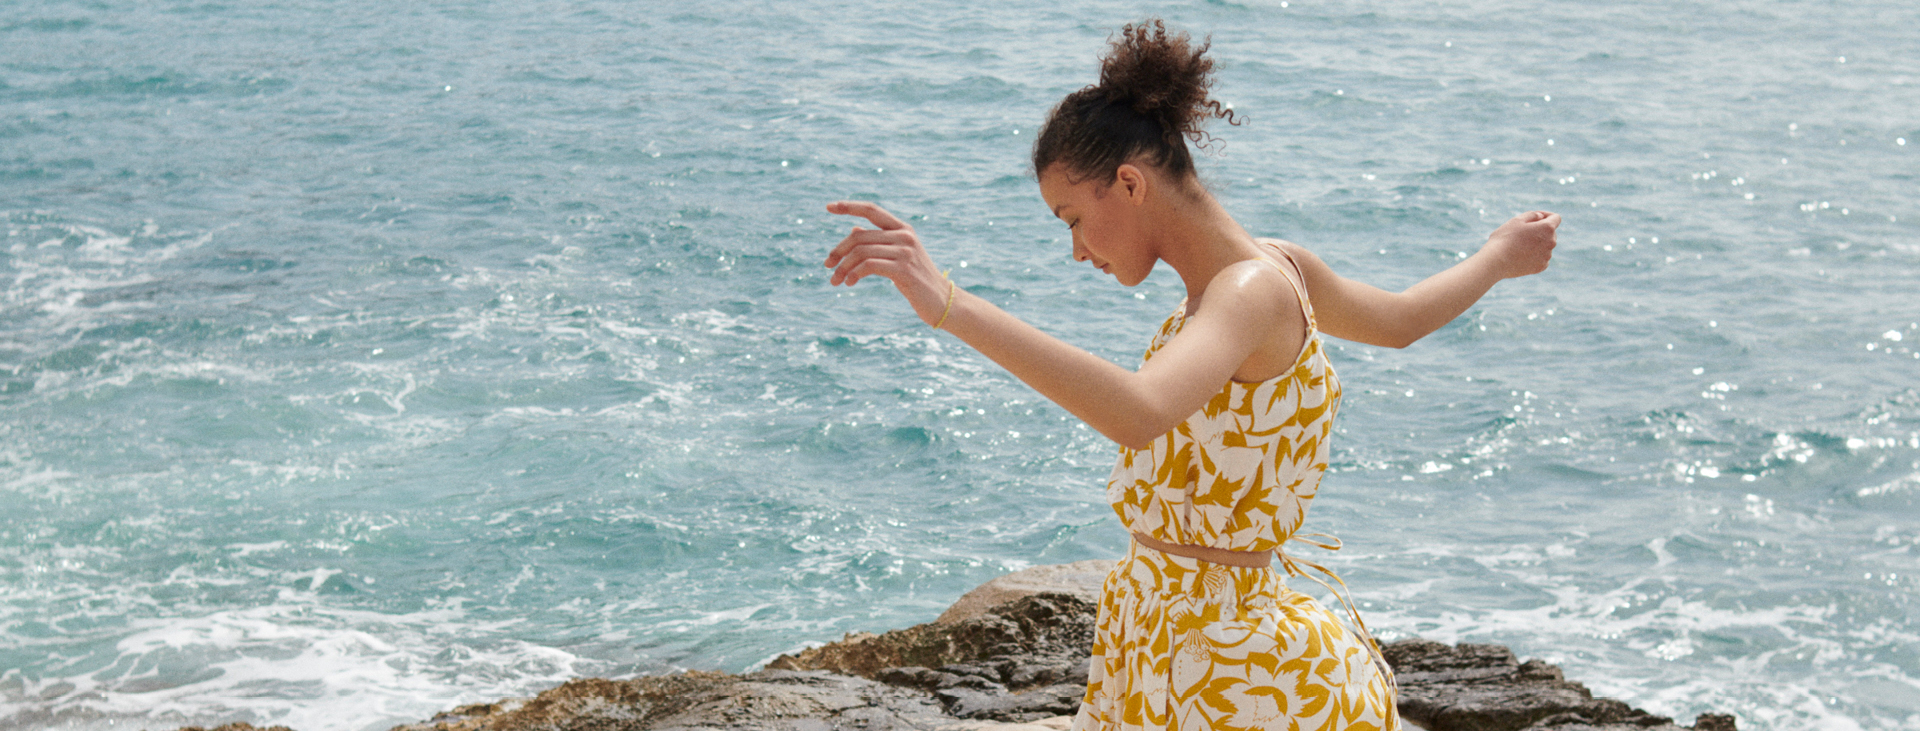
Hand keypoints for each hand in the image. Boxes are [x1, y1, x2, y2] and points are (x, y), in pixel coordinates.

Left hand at [823, 201, 951, 325]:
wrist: (941, 300)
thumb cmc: (916, 279)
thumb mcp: (898, 256)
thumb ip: (878, 241)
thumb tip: (854, 229)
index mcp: (902, 228)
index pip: (872, 209)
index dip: (849, 206)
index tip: (828, 206)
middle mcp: (904, 236)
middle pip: (859, 236)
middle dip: (838, 251)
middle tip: (827, 265)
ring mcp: (905, 251)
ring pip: (861, 252)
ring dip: (843, 267)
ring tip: (835, 280)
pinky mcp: (904, 269)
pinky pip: (869, 266)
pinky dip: (854, 274)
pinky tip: (849, 283)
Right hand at [1481, 210, 1559, 278]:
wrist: (1496, 261)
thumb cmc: (1505, 238)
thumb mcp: (1516, 220)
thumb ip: (1532, 215)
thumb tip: (1541, 217)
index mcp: (1547, 228)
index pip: (1556, 218)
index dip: (1546, 215)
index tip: (1535, 217)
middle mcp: (1551, 242)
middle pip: (1551, 233)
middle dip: (1540, 230)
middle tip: (1522, 233)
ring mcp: (1547, 256)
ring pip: (1545, 246)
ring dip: (1537, 243)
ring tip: (1519, 246)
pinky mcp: (1541, 267)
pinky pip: (1542, 258)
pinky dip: (1534, 255)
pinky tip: (1521, 256)